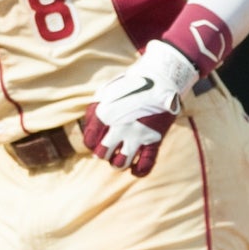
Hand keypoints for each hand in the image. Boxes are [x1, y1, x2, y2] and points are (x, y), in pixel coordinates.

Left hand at [78, 45, 196, 176]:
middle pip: (102, 154)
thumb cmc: (130, 87)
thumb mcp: (106, 92)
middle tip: (110, 149)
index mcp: (104, 113)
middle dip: (104, 154)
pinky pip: (146, 164)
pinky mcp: (154, 139)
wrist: (160, 78)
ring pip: (121, 163)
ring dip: (119, 163)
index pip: (89, 141)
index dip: (92, 144)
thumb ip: (94, 112)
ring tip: (121, 157)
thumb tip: (89, 134)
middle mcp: (119, 126)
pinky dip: (138, 171)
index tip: (97, 142)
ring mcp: (137, 134)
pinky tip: (135, 169)